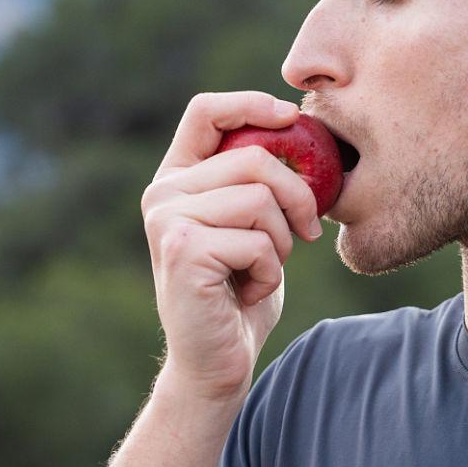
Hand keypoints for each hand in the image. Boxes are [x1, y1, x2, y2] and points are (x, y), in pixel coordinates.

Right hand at [141, 92, 324, 401]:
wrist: (217, 362)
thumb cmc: (240, 293)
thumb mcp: (253, 227)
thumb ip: (259, 184)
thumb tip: (298, 131)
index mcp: (177, 179)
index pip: (205, 111)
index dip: (250, 104)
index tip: (291, 117)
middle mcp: (162, 193)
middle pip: (253, 159)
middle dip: (296, 198)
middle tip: (305, 235)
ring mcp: (167, 221)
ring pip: (259, 200)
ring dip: (282, 242)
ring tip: (262, 270)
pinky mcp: (182, 251)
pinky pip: (257, 241)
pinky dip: (270, 272)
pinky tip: (247, 292)